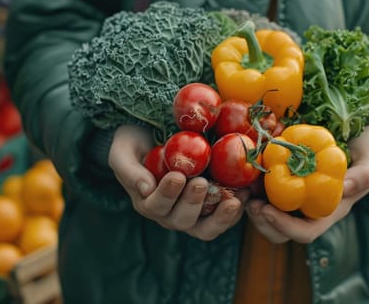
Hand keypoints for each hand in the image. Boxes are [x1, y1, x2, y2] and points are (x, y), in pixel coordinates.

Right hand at [109, 125, 246, 240]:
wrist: (151, 139)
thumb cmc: (134, 145)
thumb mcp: (123, 152)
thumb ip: (129, 170)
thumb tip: (145, 189)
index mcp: (147, 203)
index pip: (156, 206)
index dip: (168, 194)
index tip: (177, 175)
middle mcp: (169, 214)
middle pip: (183, 220)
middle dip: (193, 202)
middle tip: (202, 182)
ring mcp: (192, 214)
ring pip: (206, 228)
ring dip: (220, 216)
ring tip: (234, 199)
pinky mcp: (211, 208)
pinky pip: (224, 219)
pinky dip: (234, 210)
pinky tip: (246, 194)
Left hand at [246, 125, 368, 243]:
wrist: (361, 137)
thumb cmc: (368, 150)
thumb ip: (365, 174)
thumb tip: (346, 187)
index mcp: (329, 211)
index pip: (305, 233)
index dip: (284, 227)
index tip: (267, 210)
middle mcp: (310, 210)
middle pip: (280, 232)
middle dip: (261, 222)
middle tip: (249, 202)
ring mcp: (297, 198)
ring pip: (269, 216)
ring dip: (253, 207)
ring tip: (245, 189)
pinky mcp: (286, 183)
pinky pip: (265, 193)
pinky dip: (254, 188)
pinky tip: (249, 173)